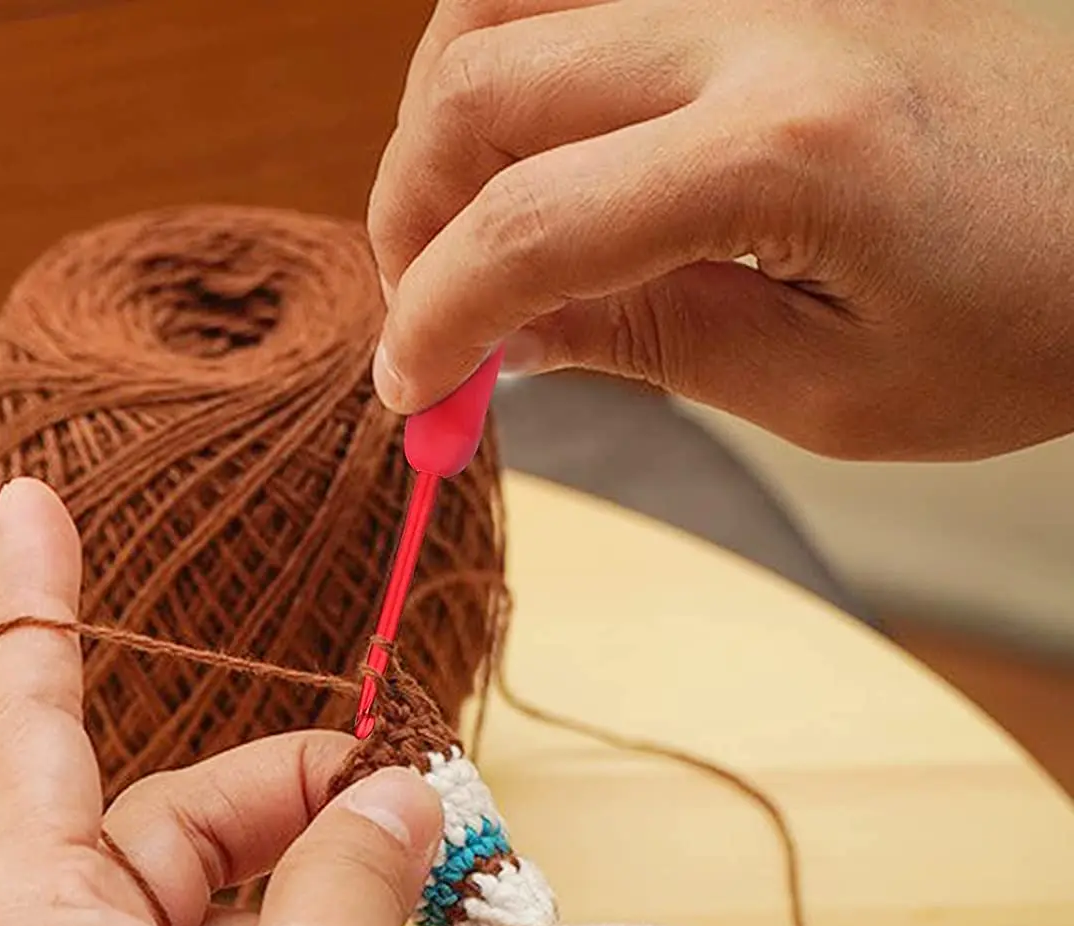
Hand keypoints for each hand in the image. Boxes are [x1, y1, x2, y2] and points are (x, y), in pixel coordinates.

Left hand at [0, 478, 446, 925]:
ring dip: (316, 875)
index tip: (32, 498)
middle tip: (411, 784)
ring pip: (214, 905)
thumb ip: (356, 854)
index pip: (21, 730)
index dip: (32, 604)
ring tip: (422, 866)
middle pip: (165, 827)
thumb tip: (399, 793)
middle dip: (289, 790)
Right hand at [368, 0, 1073, 459]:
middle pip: (478, 82)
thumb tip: (506, 341)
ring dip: (445, 118)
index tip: (407, 394)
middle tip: (427, 317)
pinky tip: (534, 141)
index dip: (432, 322)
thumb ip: (651, 349)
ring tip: (468, 225)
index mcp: (782, 152)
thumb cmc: (1031, 313)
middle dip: (410, 217)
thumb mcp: (834, 391)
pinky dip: (513, 52)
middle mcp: (757, 20)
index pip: (524, 230)